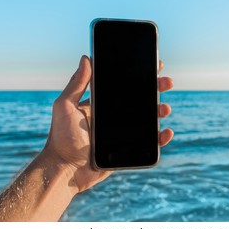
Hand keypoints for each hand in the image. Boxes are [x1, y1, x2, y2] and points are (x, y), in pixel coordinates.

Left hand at [44, 55, 173, 194]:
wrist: (65, 170)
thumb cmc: (61, 138)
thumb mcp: (65, 106)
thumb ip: (76, 84)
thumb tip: (86, 58)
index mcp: (101, 104)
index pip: (124, 86)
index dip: (139, 76)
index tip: (153, 66)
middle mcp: (113, 117)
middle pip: (140, 100)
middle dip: (156, 89)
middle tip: (167, 82)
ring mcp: (121, 133)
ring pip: (147, 119)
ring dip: (160, 111)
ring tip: (165, 108)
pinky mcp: (127, 150)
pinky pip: (148, 142)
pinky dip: (160, 137)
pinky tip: (166, 132)